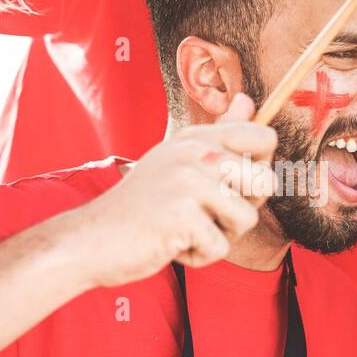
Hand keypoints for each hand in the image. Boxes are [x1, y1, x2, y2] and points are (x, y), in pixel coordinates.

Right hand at [69, 95, 277, 287]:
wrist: (91, 238)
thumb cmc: (142, 205)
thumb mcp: (177, 160)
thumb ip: (219, 133)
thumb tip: (248, 100)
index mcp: (197, 137)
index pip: (265, 136)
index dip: (260, 169)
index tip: (231, 184)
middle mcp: (194, 152)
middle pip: (266, 182)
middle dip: (243, 209)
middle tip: (205, 213)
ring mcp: (186, 181)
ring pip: (247, 219)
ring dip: (221, 236)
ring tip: (186, 229)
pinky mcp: (181, 215)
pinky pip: (221, 247)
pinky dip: (200, 256)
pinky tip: (172, 244)